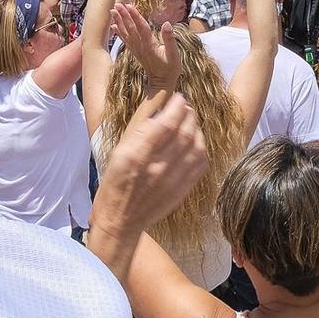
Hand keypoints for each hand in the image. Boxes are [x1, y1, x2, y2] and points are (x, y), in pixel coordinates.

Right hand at [98, 91, 209, 229]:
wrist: (121, 219)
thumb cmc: (116, 182)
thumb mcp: (119, 151)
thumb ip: (140, 130)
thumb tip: (161, 110)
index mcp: (136, 155)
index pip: (165, 124)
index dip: (176, 106)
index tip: (179, 98)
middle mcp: (157, 167)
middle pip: (185, 133)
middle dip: (189, 115)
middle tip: (185, 107)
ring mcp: (172, 180)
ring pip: (196, 147)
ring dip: (197, 130)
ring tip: (191, 122)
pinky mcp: (182, 190)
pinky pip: (201, 164)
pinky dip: (202, 148)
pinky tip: (196, 142)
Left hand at [111, 4, 180, 90]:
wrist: (161, 84)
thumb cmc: (170, 69)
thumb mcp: (174, 54)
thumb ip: (170, 39)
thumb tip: (167, 24)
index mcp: (150, 45)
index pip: (141, 27)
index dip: (135, 16)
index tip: (129, 5)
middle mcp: (141, 46)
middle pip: (131, 28)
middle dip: (124, 15)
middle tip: (117, 4)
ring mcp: (137, 49)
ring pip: (126, 33)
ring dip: (119, 21)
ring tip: (112, 11)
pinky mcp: (135, 52)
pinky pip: (125, 40)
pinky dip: (119, 32)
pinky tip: (114, 26)